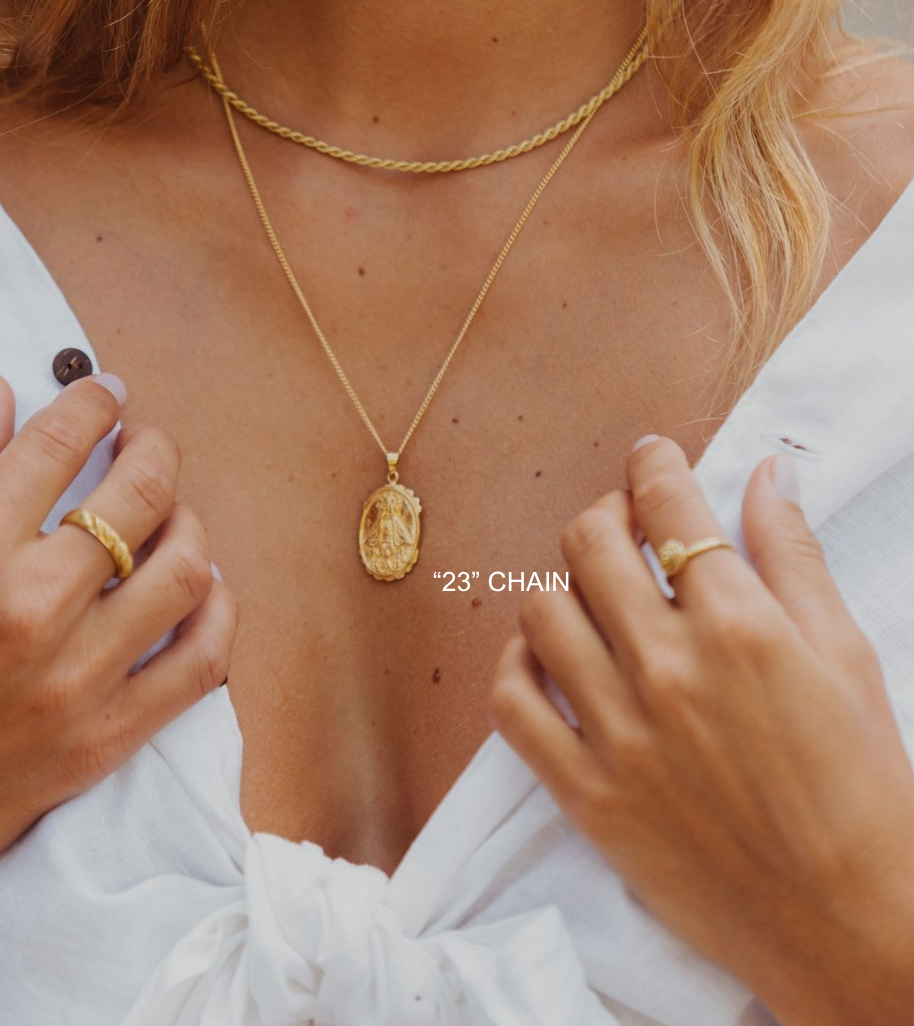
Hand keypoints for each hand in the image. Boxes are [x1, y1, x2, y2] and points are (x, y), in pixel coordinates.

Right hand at [0, 371, 236, 968]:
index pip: (58, 444)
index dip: (92, 402)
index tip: (104, 391)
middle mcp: (30, 610)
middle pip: (140, 496)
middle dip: (154, 448)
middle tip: (144, 441)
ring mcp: (76, 679)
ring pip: (185, 570)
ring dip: (189, 525)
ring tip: (170, 516)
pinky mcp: (103, 739)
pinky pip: (200, 664)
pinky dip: (218, 614)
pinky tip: (202, 587)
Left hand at [490, 436, 913, 1025]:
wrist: (849, 921)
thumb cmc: (864, 786)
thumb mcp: (845, 658)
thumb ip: (795, 556)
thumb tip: (767, 473)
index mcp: (737, 626)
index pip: (667, 506)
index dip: (653, 464)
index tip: (651, 454)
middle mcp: (667, 668)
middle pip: (590, 544)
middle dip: (605, 514)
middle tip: (625, 524)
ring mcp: (616, 731)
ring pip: (541, 611)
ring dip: (561, 586)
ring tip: (590, 594)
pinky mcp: (585, 790)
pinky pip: (511, 703)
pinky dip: (516, 666)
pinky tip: (545, 659)